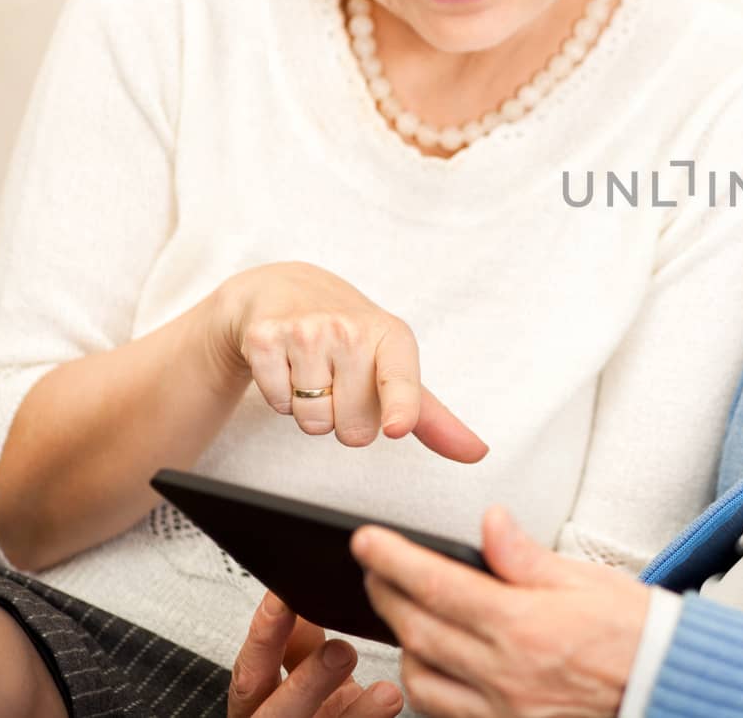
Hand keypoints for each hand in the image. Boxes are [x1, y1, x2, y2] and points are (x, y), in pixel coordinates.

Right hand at [211, 262, 487, 461]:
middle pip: (353, 428)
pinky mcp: (265, 338)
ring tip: (312, 371)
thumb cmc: (350, 336)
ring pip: (313, 422)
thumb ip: (431, 416)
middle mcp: (351, 330)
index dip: (400, 407)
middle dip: (345, 419)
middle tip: (339, 381)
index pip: (399, 381)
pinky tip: (286, 365)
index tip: (397, 427)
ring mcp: (306, 331)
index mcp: (393, 337)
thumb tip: (477, 452)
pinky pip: (278, 404)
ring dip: (311, 410)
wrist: (284, 289)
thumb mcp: (393, 365)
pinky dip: (281, 396)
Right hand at [229, 591, 403, 717]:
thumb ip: (298, 643)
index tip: (284, 598)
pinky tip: (390, 700)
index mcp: (257, 703)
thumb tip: (305, 594)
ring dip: (351, 712)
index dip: (264, 636)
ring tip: (381, 688)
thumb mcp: (300, 675)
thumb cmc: (314, 711)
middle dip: (305, 682)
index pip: (251, 669)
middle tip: (340, 650)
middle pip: (275, 714)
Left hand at [354, 507, 650, 717]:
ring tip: (401, 612)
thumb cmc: (636, 634)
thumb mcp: (587, 581)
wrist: (666, 688)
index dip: (394, 560)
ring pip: (422, 678)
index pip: (438, 585)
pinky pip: (445, 713)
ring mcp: (503, 710)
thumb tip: (491, 523)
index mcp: (526, 626)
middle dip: (386, 595)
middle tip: (373, 568)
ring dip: (402, 643)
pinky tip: (431, 663)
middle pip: (419, 631)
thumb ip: (526, 557)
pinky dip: (427, 685)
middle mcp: (507, 674)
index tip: (367, 542)